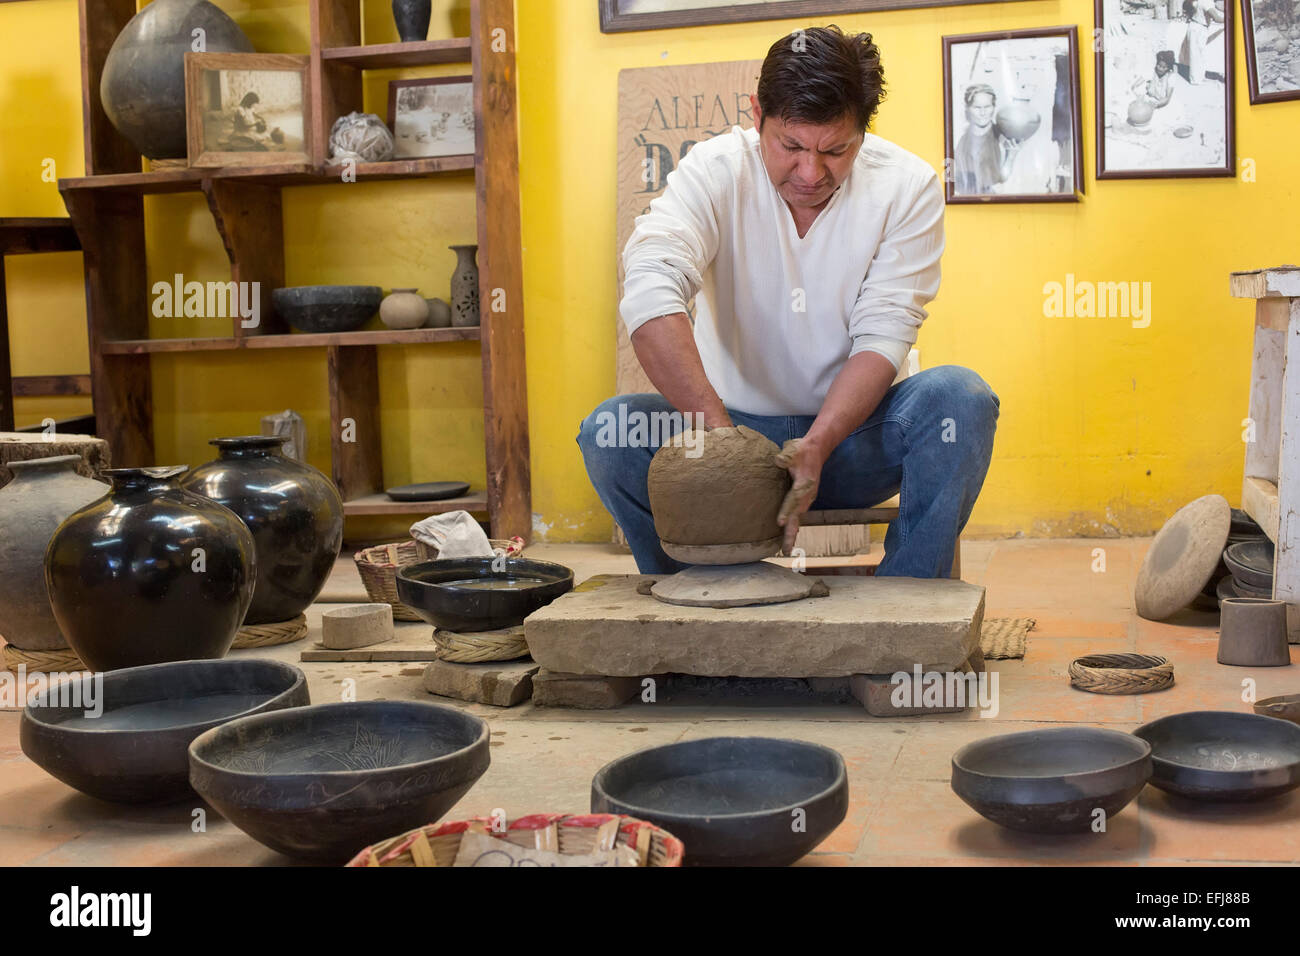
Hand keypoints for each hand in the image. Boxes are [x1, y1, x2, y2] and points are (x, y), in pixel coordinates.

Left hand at [774, 438, 824, 554]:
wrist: (817, 449)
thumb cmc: (803, 450)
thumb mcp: (793, 450)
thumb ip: (786, 457)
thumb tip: (778, 460)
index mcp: (805, 484)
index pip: (794, 499)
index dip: (787, 510)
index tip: (780, 522)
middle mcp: (808, 495)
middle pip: (798, 516)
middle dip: (791, 533)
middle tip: (786, 550)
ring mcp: (807, 498)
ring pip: (798, 518)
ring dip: (792, 533)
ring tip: (786, 549)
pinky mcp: (805, 499)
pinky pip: (798, 515)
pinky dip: (794, 526)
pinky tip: (789, 536)